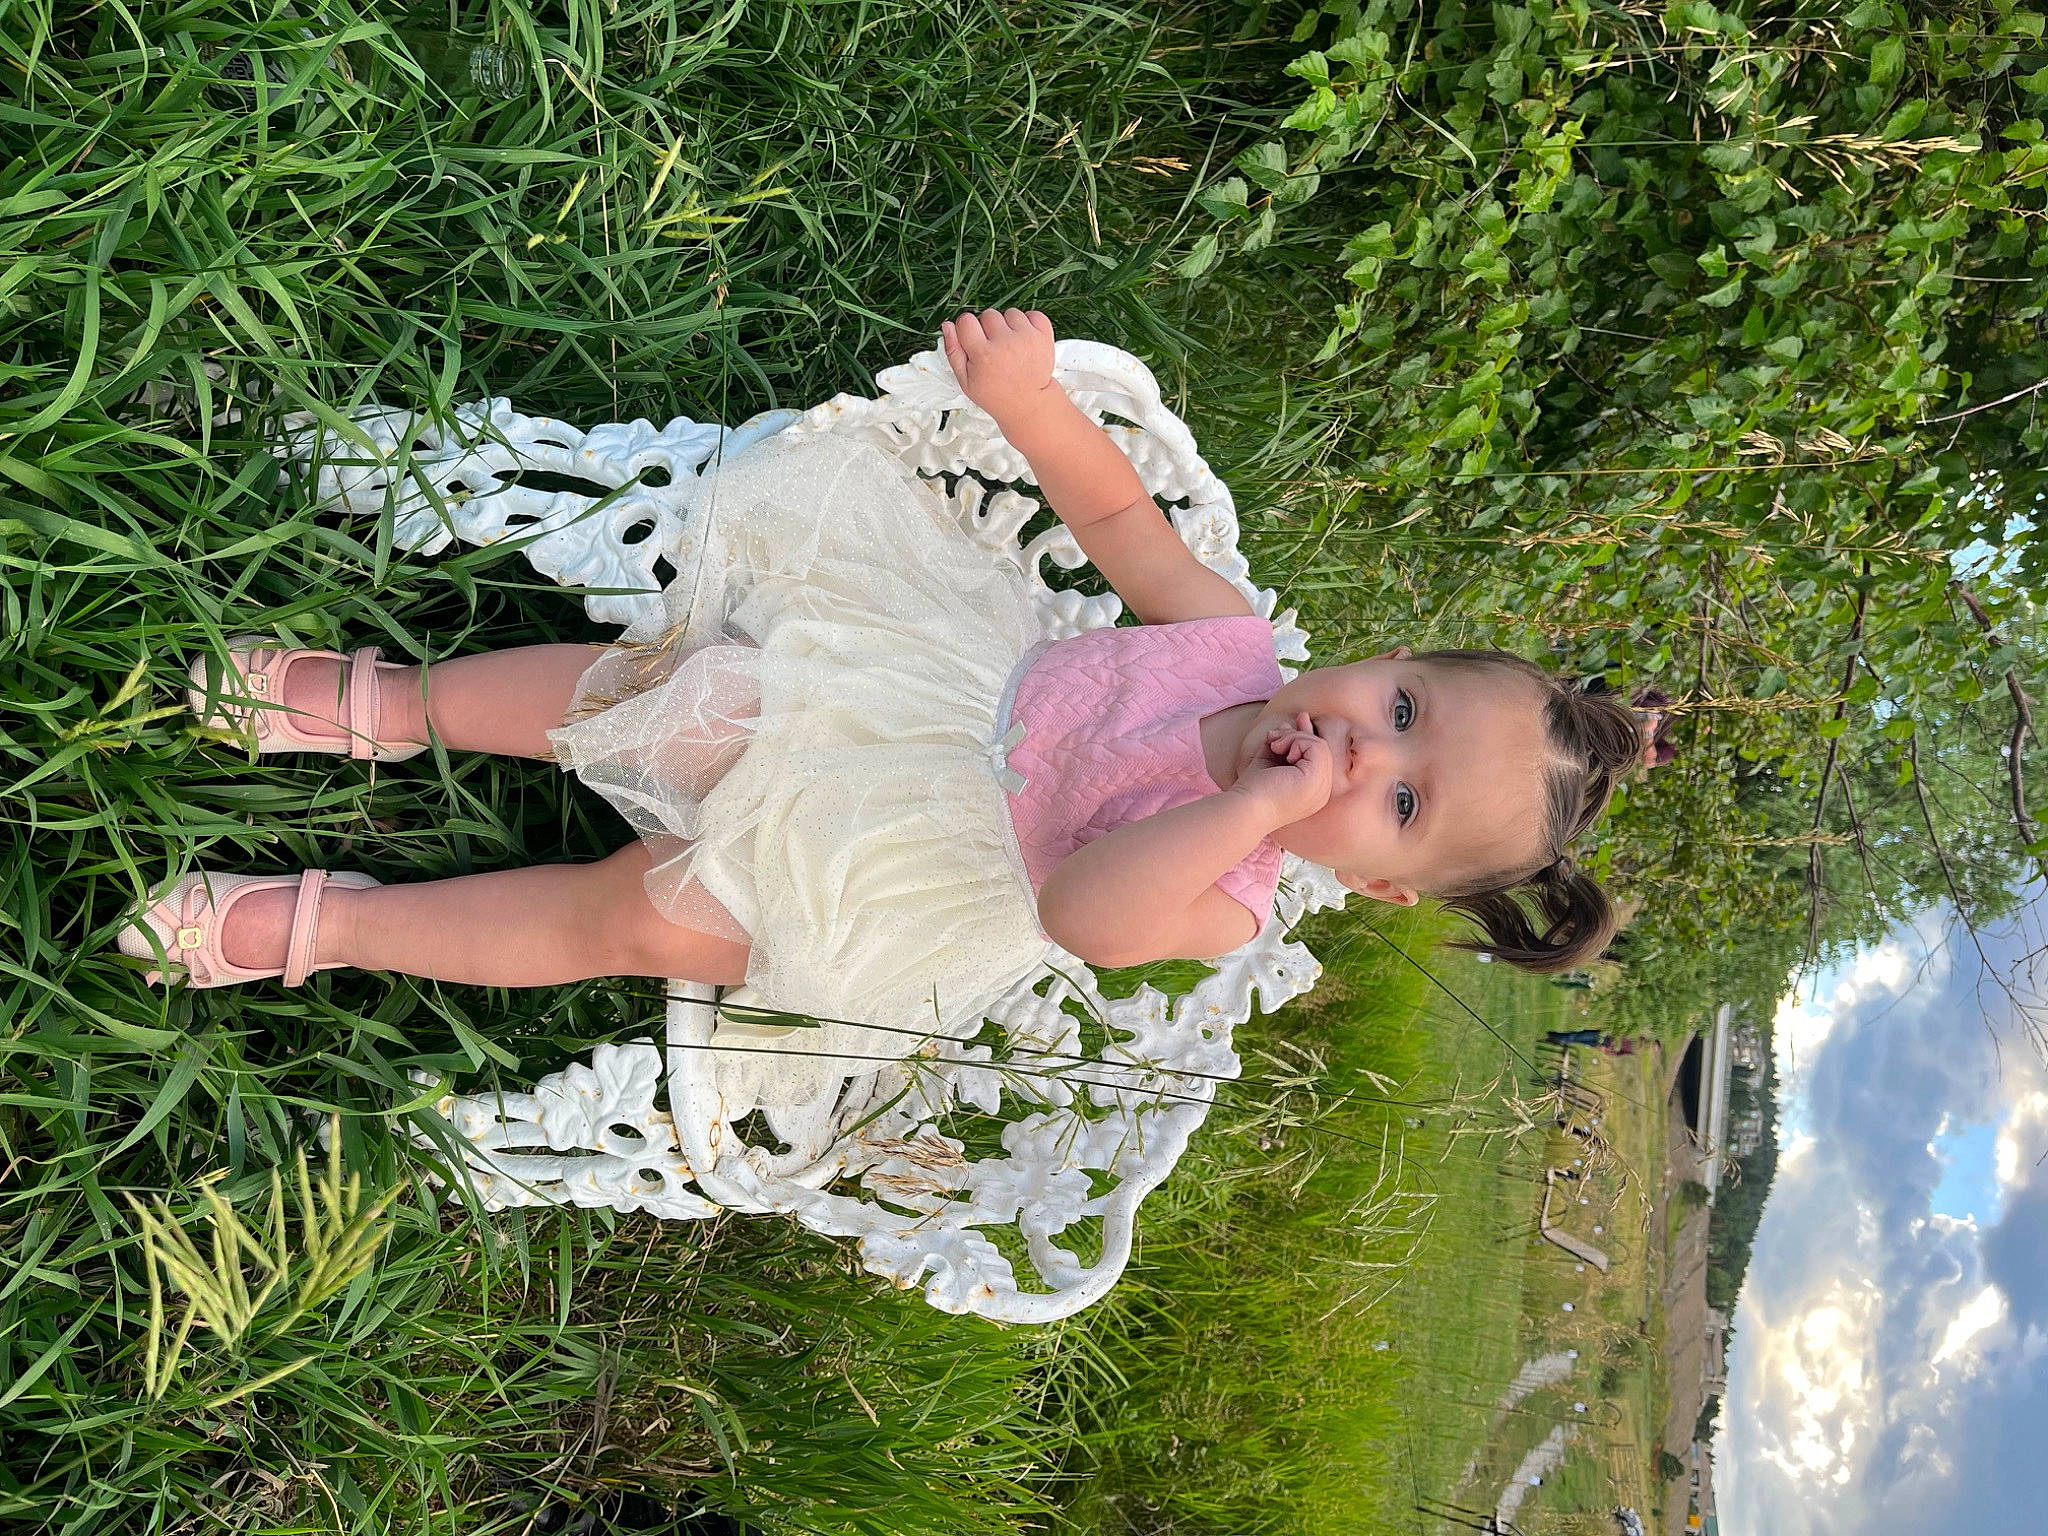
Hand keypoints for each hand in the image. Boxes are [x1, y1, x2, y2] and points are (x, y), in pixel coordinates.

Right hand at [941, 308, 1056, 423]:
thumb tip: (947, 325)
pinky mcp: (1043, 336)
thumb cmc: (995, 393)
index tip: (974, 342)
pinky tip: (1024, 340)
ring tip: (1011, 347)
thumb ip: (953, 351)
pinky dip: (1029, 324)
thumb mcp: (966, 380)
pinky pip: (1033, 314)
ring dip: (1009, 326)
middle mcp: (1005, 343)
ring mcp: (1027, 338)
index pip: (966, 320)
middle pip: (988, 314)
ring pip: (1010, 313)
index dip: (967, 330)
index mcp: (983, 354)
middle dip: (988, 329)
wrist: (1027, 404)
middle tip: (995, 349)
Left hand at [1231, 712, 1334, 827]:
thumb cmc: (1253, 789)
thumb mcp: (1270, 760)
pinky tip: (1278, 750)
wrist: (1246, 807)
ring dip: (1292, 738)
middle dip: (1296, 735)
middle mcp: (1321, 792)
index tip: (1301, 716)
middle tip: (1273, 735)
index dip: (1309, 737)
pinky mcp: (1317, 778)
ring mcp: (1322, 787)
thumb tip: (1292, 722)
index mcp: (1312, 792)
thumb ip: (1284, 744)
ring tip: (1273, 746)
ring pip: (1318, 745)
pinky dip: (1294, 741)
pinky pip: (1315, 746)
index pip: (1318, 758)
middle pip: (1320, 750)